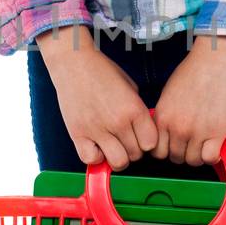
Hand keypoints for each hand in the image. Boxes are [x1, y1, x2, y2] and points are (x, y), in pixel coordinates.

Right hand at [36, 30, 158, 169]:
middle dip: (133, 150)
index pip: (151, 143)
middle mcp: (118, 122)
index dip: (147, 142)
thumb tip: (143, 130)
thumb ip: (139, 110)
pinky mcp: (78, 134)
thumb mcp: (130, 87)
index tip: (140, 136)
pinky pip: (91, 160)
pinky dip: (95, 157)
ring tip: (113, 147)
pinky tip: (96, 146)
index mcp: (134, 109)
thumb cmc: (102, 71)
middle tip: (125, 140)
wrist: (74, 63)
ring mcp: (97, 130)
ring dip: (117, 157)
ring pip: (118, 162)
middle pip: (136, 155)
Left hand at [151, 35, 225, 166]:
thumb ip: (164, 117)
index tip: (173, 147)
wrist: (214, 61)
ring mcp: (197, 131)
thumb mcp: (167, 95)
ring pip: (192, 161)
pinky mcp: (217, 132)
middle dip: (181, 153)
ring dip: (197, 156)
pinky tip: (213, 146)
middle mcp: (177, 127)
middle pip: (174, 157)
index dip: (165, 150)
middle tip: (190, 144)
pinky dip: (211, 156)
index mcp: (162, 118)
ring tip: (202, 145)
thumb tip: (165, 135)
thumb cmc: (193, 73)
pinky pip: (209, 158)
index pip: (156, 151)